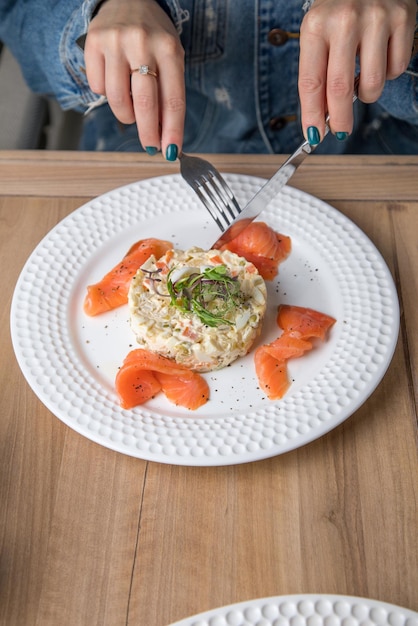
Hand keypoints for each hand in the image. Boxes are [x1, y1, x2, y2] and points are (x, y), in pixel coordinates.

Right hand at [84, 0, 184, 158]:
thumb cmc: (154, 35)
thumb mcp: (171, 57)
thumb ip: (168, 93)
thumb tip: (163, 134)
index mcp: (169, 50)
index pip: (173, 100)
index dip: (172, 131)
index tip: (171, 152)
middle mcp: (142, 44)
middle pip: (145, 104)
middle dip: (148, 133)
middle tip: (151, 146)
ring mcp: (116, 43)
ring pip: (118, 101)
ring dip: (127, 115)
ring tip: (132, 108)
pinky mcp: (93, 43)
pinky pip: (98, 87)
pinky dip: (107, 93)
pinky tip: (115, 81)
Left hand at [298, 0, 416, 144]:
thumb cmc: (339, 9)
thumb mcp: (318, 33)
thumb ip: (317, 74)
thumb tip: (321, 120)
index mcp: (316, 25)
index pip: (311, 82)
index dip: (312, 115)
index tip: (313, 136)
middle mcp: (345, 20)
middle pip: (340, 89)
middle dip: (340, 120)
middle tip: (340, 132)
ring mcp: (377, 18)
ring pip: (372, 84)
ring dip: (366, 94)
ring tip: (362, 80)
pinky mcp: (403, 18)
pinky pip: (396, 69)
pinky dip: (388, 73)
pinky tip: (381, 56)